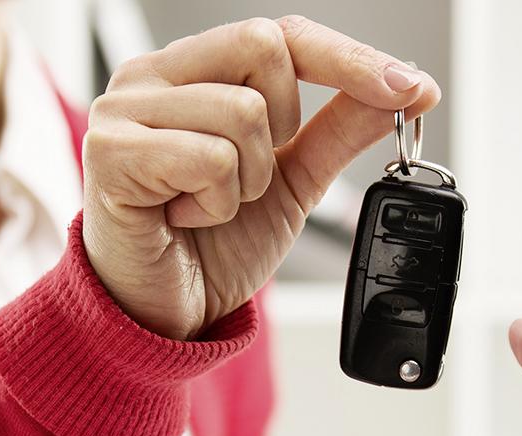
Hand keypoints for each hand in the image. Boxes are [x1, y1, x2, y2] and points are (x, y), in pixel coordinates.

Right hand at [82, 16, 439, 339]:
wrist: (162, 314)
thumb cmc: (209, 246)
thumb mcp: (293, 183)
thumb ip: (340, 131)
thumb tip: (405, 91)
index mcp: (194, 72)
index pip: (283, 35)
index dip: (350, 58)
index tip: (412, 88)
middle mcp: (154, 76)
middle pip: (265, 47)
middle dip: (283, 127)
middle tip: (251, 179)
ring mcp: (125, 108)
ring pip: (241, 112)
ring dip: (246, 181)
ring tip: (209, 207)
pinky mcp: (110, 151)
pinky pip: (208, 157)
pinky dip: (214, 203)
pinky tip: (184, 217)